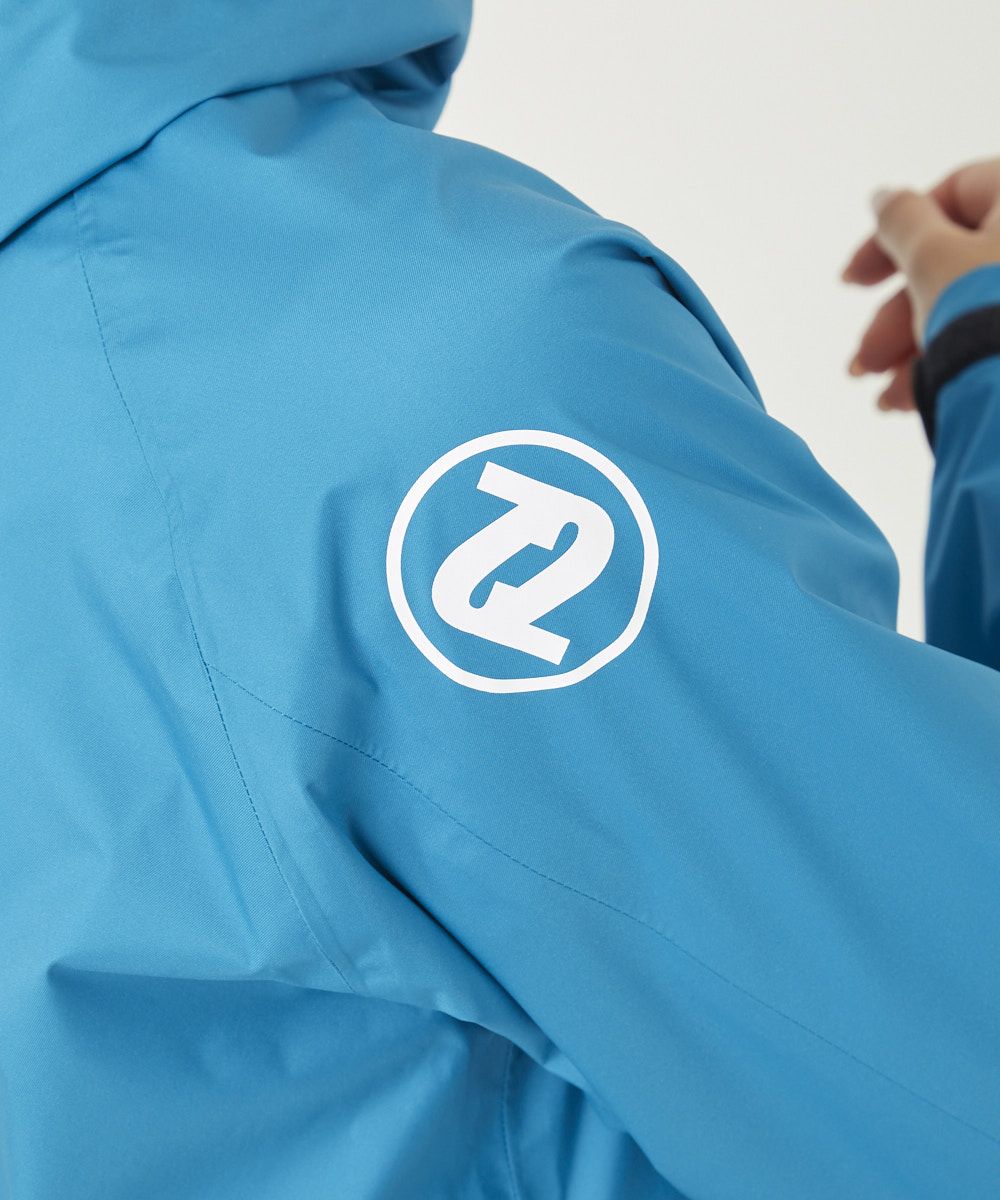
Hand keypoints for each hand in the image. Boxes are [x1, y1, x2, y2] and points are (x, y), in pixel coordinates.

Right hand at [842, 158, 999, 411]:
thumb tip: (883, 196)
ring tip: (882, 398)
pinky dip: (945, 363)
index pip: (958, 190)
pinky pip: (988, 336)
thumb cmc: (987, 311)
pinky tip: (908, 401)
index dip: (894, 233)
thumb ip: (901, 221)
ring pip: (965, 307)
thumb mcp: (931, 258)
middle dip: (894, 318)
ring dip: (910, 351)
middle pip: (953, 262)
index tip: (854, 281)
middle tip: (861, 361)